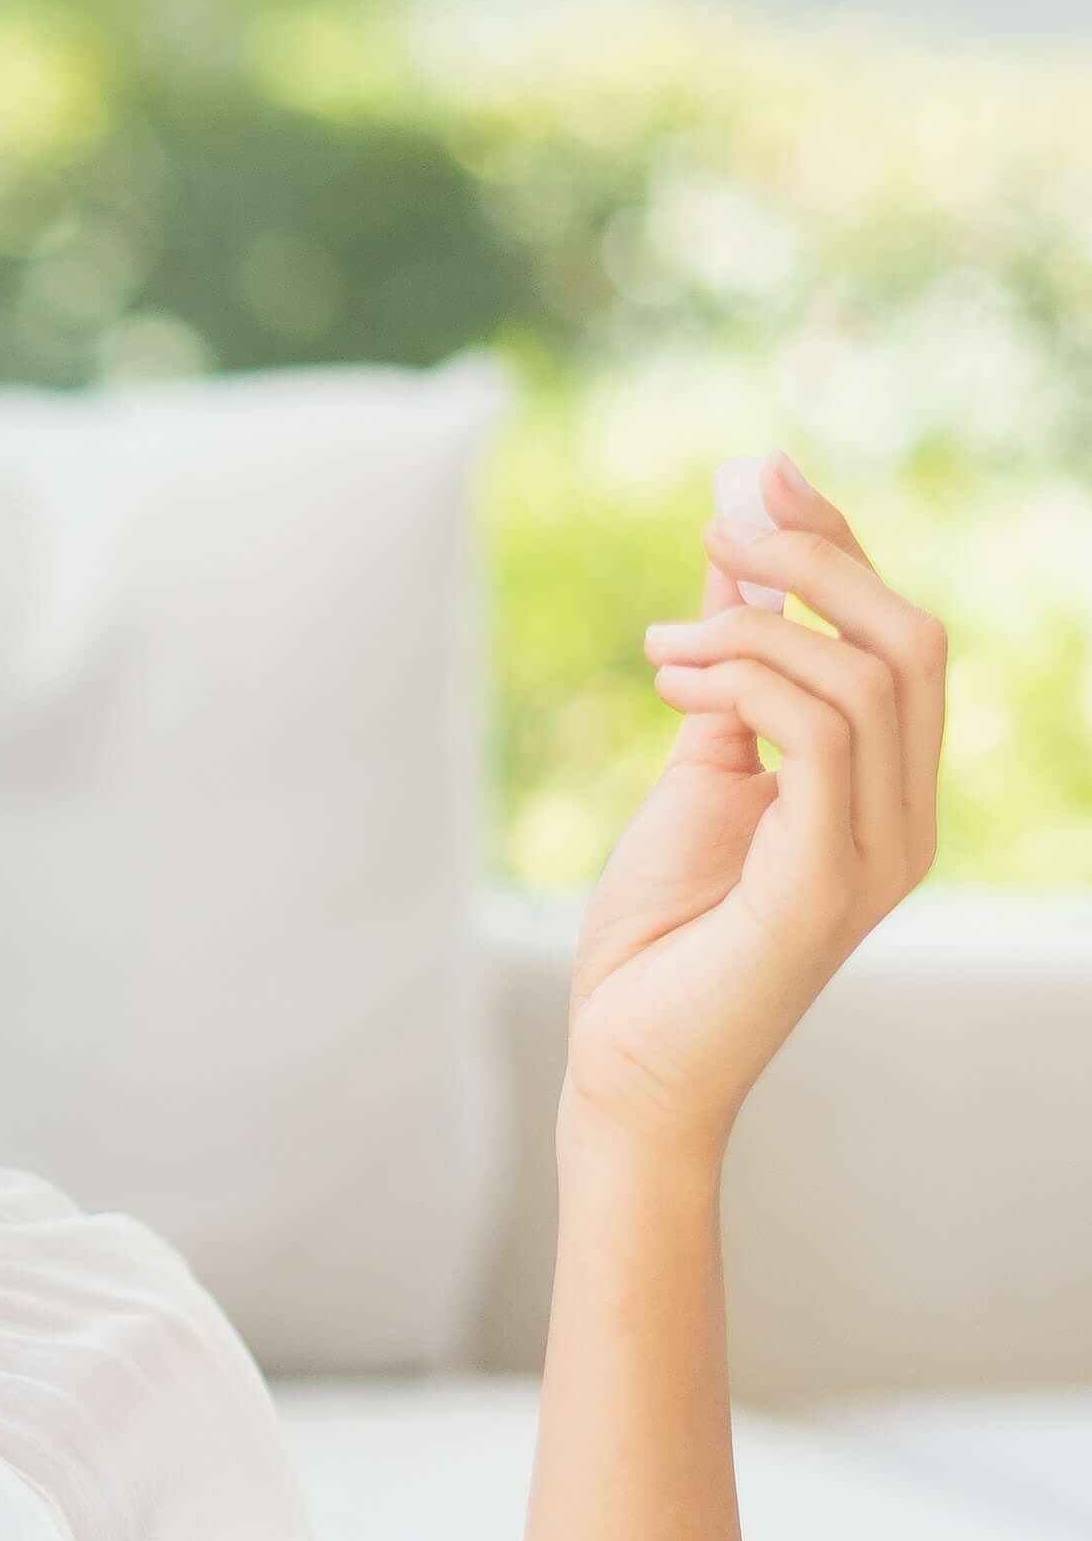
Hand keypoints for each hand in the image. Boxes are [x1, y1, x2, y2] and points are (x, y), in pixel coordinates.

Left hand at [559, 453, 946, 1154]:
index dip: (839, 547)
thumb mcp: (699, 768)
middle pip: (911, 638)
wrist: (628, 1063)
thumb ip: (730, 673)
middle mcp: (906, 820)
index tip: (759, 477)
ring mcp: (880, 855)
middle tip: (716, 523)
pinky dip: (746, 682)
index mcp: (886, 792)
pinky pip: (821, 735)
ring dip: (752, 628)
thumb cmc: (661, 935)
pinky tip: (675, 685)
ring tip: (659, 647)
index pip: (899, 638)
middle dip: (816, 559)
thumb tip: (731, 558)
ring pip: (868, 676)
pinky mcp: (830, 885)